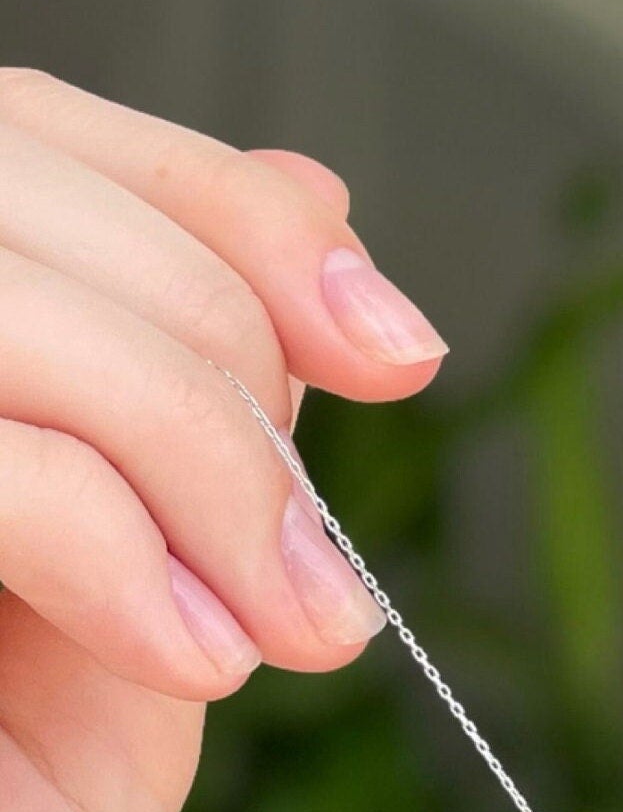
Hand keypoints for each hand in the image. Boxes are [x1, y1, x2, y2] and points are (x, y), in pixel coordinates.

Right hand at [0, 67, 444, 811]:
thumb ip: (193, 461)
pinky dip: (110, 539)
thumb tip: (315, 239)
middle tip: (313, 591)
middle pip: (15, 178)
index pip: (24, 146)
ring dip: (196, 459)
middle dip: (226, 368)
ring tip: (266, 641)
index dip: (221, 211)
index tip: (393, 349)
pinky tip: (182, 665)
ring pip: (3, 289)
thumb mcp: (129, 657)